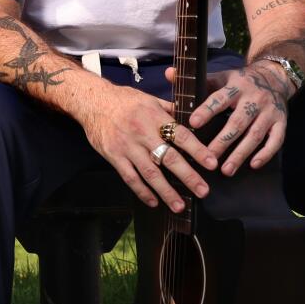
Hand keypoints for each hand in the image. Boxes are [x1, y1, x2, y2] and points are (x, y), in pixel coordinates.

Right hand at [83, 82, 218, 211]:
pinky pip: (130, 177)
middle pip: (168, 157)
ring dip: (166, 191)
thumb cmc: (124, 100)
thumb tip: (193, 116)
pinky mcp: (114, 156)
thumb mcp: (150, 98)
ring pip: (150, 173)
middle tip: (203, 191)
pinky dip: (142, 191)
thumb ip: (170, 110)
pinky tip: (154, 201)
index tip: (211, 164)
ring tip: (179, 205)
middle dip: (187, 176)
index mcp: (154, 117)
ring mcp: (127, 146)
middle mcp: (142, 132)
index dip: (197, 150)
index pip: (181, 135)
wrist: (92, 101)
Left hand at [189, 63, 291, 175]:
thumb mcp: (220, 76)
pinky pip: (276, 140)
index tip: (193, 124)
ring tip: (226, 170)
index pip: (219, 98)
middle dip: (222, 141)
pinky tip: (253, 165)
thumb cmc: (239, 81)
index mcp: (236, 86)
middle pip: (237, 122)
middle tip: (208, 158)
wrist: (274, 76)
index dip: (206, 111)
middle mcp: (254, 98)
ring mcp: (269, 111)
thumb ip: (197, 81)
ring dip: (240, 153)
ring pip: (255, 134)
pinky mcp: (282, 122)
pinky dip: (266, 153)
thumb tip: (168, 73)